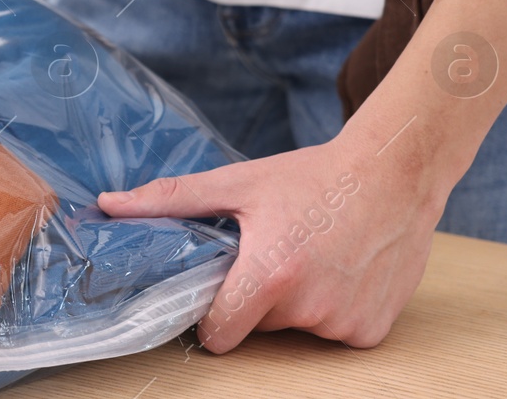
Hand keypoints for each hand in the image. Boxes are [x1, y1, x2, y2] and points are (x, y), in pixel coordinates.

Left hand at [99, 130, 445, 351]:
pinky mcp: (372, 331)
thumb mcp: (239, 183)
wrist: (395, 172)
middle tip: (276, 250)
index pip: (219, 334)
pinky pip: (335, 333)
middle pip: (258, 326)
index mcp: (269, 274)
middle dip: (258, 297)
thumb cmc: (314, 176)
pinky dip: (334, 309)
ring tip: (312, 252)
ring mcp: (344, 324)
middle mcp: (309, 307)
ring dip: (298, 301)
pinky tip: (341, 267)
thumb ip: (172, 200)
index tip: (222, 286)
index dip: (214, 312)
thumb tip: (110, 205)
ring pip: (297, 328)